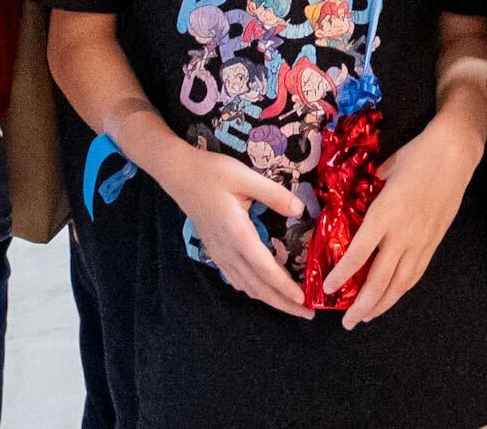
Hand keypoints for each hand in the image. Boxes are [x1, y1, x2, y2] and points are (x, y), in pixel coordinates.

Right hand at [155, 144, 310, 317]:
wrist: (179, 175)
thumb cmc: (212, 173)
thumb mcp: (245, 176)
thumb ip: (274, 194)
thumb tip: (300, 211)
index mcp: (238, 234)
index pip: (265, 269)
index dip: (284, 287)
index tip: (303, 300)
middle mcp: (228, 250)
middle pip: (257, 286)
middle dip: (282, 303)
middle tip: (307, 314)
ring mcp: (219, 253)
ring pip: (246, 286)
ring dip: (269, 299)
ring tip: (291, 306)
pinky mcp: (216, 250)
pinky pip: (236, 278)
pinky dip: (253, 289)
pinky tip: (263, 289)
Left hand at [321, 120, 477, 326]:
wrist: (455, 153)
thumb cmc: (418, 154)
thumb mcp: (385, 169)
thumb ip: (370, 186)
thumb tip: (360, 192)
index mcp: (384, 214)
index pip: (359, 254)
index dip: (342, 276)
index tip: (328, 289)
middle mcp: (402, 234)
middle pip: (380, 279)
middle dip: (362, 304)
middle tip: (347, 322)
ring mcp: (421, 240)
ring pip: (400, 282)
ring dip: (382, 304)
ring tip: (367, 317)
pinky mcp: (434, 241)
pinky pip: (416, 272)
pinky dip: (402, 289)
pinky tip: (393, 296)